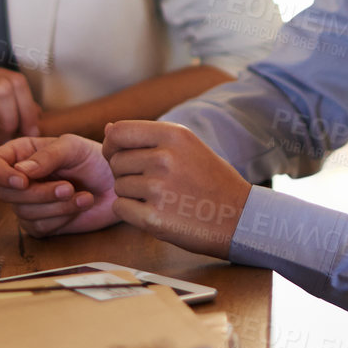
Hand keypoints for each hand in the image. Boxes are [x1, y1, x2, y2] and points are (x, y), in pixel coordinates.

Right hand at [0, 134, 122, 234]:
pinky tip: (81, 205)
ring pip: (23, 212)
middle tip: (69, 187)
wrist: (118, 185)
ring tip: (83, 196)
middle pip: (6, 193)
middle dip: (39, 194)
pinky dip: (61, 218)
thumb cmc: (96, 159)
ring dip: (56, 206)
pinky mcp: (41, 224)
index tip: (22, 180)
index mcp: (21, 153)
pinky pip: (38, 228)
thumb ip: (48, 156)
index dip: (0, 174)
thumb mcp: (73, 147)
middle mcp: (20, 179)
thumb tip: (20, 171)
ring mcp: (29, 203)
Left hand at [102, 122, 250, 257]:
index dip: (112, 145)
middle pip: (116, 162)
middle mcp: (164, 158)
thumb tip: (108, 128)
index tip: (119, 155)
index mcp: (174, 135)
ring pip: (118, 186)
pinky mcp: (154, 218)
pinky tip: (154, 212)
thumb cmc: (212, 181)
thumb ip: (149, 137)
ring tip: (159, 198)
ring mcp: (159, 189)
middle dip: (125, 173)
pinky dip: (131, 212)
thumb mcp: (188, 147)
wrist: (239, 219)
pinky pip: (120, 208)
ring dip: (131, 194)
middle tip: (151, 183)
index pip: (119, 132)